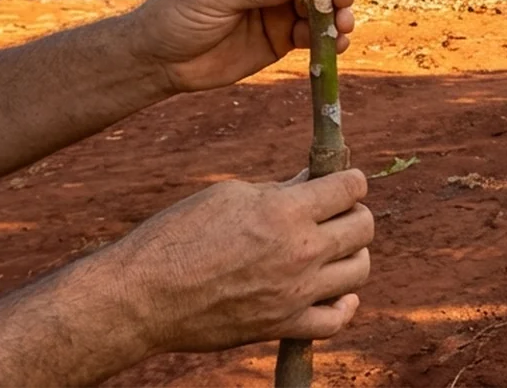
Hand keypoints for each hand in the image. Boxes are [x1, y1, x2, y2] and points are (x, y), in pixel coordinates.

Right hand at [93, 170, 372, 353]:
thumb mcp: (229, 196)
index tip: (341, 182)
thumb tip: (312, 181)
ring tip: (333, 248)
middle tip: (334, 213)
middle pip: (364, 226)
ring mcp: (295, 293)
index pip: (351, 187)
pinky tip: (337, 291)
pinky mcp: (283, 326)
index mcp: (285, 212)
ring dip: (354, 254)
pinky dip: (344, 305)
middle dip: (354, 212)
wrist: (142, 297)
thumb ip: (279, 190)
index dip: (350, 180)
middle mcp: (300, 252)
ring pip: (360, 270)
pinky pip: (336, 320)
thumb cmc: (176, 237)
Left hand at [129, 0, 356, 92]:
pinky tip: (336, 44)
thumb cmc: (176, 15)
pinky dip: (328, 38)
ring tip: (342, 26)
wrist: (159, 61)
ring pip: (320, 4)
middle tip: (343, 1)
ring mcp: (278, 6)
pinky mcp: (282, 36)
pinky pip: (313, 33)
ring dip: (337, 13)